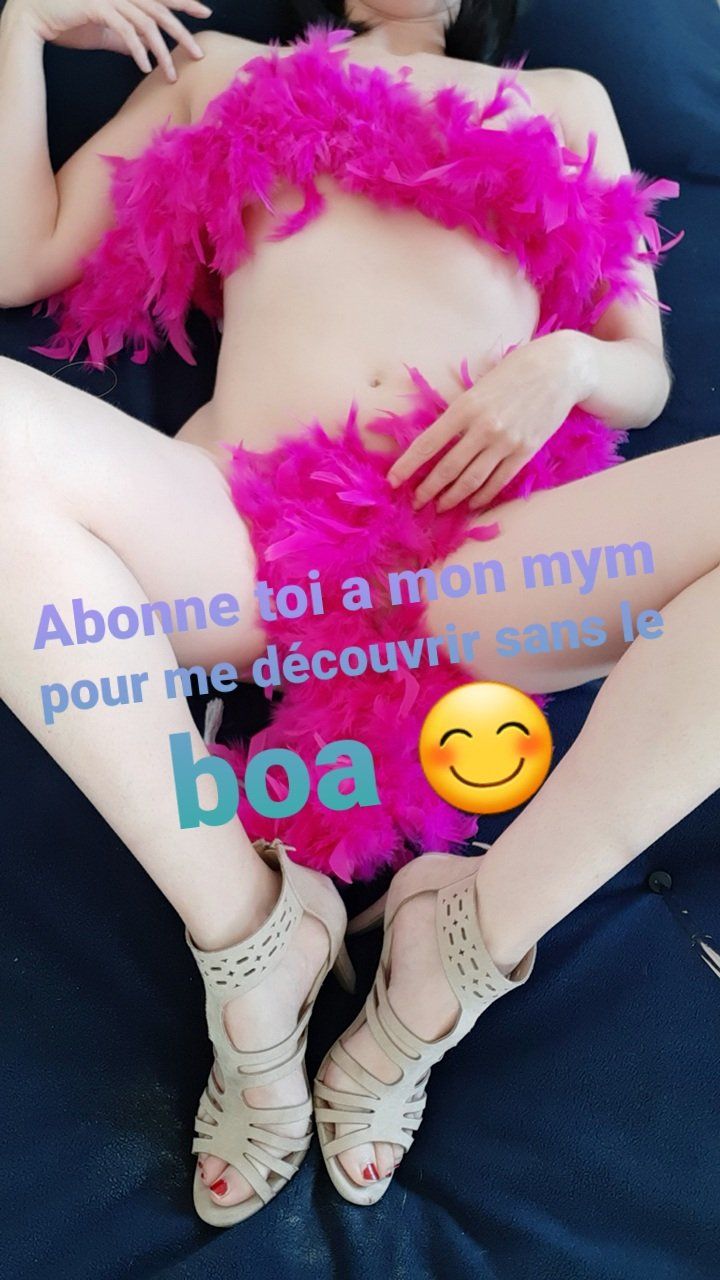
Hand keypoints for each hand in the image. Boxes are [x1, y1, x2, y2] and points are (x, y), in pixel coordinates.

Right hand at [8, 0, 211, 80]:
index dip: (182, 1)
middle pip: (159, 8)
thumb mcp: (104, 30)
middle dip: (182, 31)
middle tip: (198, 54)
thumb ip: (125, 37)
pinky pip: (125, 30)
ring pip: (146, 21)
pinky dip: (139, 50)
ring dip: (162, 51)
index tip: (204, 13)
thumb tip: (144, 50)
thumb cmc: (68, 21)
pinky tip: (146, 68)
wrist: (35, 17)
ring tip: (170, 74)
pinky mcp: (96, 7)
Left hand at [387, 331, 594, 511]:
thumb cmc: (516, 371)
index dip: (408, 465)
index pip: (428, 443)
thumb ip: (461, 412)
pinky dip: (482, 495)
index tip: (393, 480)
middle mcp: (483, 427)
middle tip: (416, 502)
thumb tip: (438, 441)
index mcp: (465, 407)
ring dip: (452, 498)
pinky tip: (471, 503)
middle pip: (447, 469)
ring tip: (439, 507)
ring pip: (472, 480)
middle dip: (428, 489)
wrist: (561, 368)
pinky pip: (499, 481)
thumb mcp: (480, 385)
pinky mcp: (525, 452)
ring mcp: (506, 442)